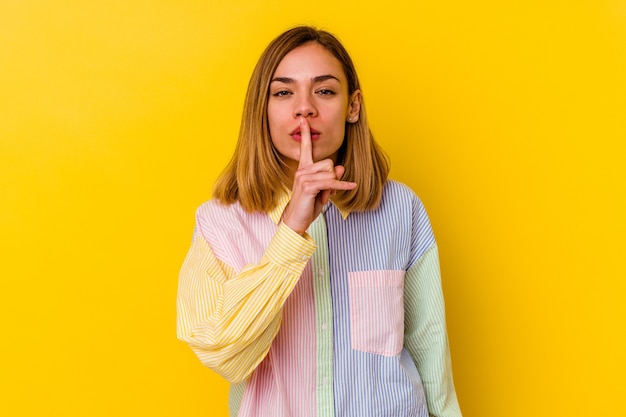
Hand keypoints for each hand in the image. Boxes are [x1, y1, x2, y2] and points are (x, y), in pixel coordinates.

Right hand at [282, 117, 356, 234]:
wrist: (295, 220)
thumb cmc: (307, 205)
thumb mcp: (322, 190)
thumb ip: (331, 177)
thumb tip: (341, 168)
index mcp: (303, 168)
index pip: (305, 148)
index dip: (305, 134)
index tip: (303, 120)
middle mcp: (302, 170)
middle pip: (328, 163)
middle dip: (333, 178)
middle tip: (327, 192)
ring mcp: (304, 178)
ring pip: (330, 172)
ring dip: (334, 186)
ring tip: (325, 197)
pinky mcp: (309, 186)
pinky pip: (331, 182)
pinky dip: (342, 186)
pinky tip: (351, 186)